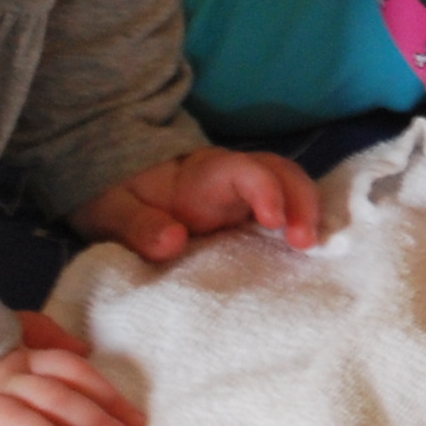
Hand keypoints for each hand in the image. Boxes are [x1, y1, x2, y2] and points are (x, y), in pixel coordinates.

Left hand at [68, 147, 320, 264]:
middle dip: (301, 200)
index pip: (243, 170)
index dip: (264, 189)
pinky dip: (304, 224)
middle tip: (305, 244)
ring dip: (309, 213)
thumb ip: (138, 224)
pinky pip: (286, 211)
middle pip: (281, 172)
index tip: (274, 220)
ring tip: (313, 250)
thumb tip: (174, 241)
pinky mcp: (248, 216)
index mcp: (202, 175)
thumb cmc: (117, 196)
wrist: (118, 190)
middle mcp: (232, 180)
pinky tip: (312, 256)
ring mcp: (244, 197)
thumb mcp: (111, 210)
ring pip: (291, 187)